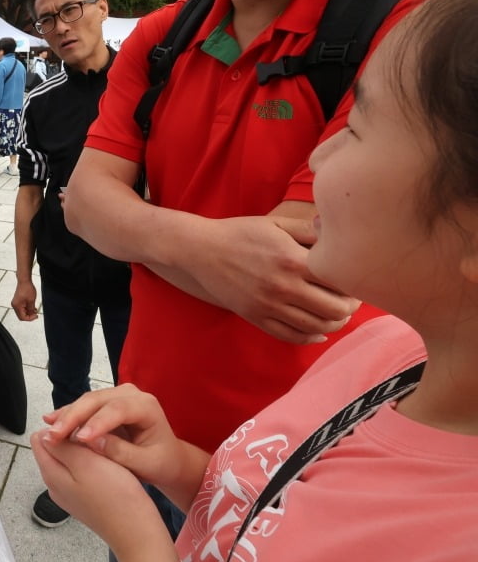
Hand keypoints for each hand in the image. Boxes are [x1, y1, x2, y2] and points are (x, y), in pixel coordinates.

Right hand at [10, 279, 38, 320]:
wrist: (24, 281)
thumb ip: (31, 309)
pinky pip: (22, 308)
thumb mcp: (31, 301)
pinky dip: (27, 309)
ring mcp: (15, 303)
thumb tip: (32, 315)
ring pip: (22, 312)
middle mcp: (14, 305)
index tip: (36, 316)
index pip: (22, 317)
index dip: (30, 318)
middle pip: (21, 316)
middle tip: (36, 314)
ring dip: (28, 312)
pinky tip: (32, 307)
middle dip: (29, 316)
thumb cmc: (27, 289)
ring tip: (35, 310)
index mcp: (17, 306)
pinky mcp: (17, 301)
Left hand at [30, 429, 159, 554]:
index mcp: (52, 474)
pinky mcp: (86, 499)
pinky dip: (92, 465)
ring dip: (84, 451)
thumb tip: (45, 435)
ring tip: (104, 451)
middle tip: (95, 438)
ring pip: (70, 461)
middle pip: (54, 449)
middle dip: (71, 439)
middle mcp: (56, 485)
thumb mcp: (86, 463)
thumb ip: (62, 448)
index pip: (40, 439)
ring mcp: (71, 494)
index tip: (79, 427)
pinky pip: (83, 473)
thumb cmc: (115, 497)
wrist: (137, 532)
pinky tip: (108, 467)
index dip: (59, 427)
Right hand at [39, 385, 185, 490]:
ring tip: (48, 430)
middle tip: (54, 435)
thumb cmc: (160, 462)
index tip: (79, 439)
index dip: (97, 423)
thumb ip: (121, 453)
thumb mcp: (146, 464)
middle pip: (97, 400)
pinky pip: (84, 407)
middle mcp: (131, 394)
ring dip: (66, 416)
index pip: (118, 409)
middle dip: (73, 417)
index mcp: (146, 407)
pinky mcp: (105, 403)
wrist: (166, 458)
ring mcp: (116, 396)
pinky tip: (51, 420)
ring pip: (86, 401)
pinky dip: (68, 414)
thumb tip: (92, 442)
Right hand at [161, 215, 358, 343]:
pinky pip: (290, 336)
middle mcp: (283, 286)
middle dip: (349, 307)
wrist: (202, 250)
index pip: (339, 281)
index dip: (356, 284)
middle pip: (333, 309)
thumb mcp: (276, 223)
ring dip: (334, 325)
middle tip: (351, 301)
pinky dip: (310, 338)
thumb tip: (340, 233)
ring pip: (315, 327)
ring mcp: (268, 305)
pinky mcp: (256, 317)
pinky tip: (318, 332)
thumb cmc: (241, 233)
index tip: (359, 281)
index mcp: (292, 260)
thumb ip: (309, 229)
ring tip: (337, 316)